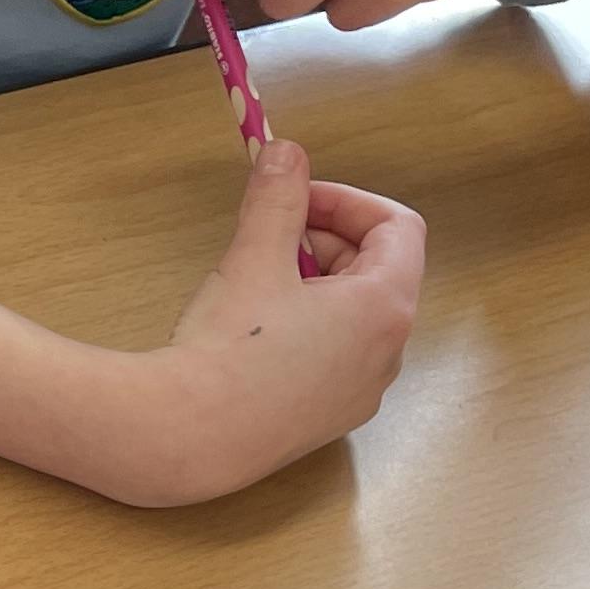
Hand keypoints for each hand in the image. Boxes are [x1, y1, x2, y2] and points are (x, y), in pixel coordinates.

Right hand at [124, 135, 425, 502]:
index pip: (398, 228)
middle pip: (379, 269)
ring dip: (317, 281)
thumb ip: (279, 198)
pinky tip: (256, 332)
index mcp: (385, 308)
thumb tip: (286, 151)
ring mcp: (362, 391)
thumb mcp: (254, 257)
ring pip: (357, 313)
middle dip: (327, 239)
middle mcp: (389, 353)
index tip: (297, 198)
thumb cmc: (229, 347)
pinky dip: (310, 325)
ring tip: (257, 281)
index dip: (349, 201)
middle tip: (269, 235)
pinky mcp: (331, 417)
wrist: (191, 437)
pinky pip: (338, 354)